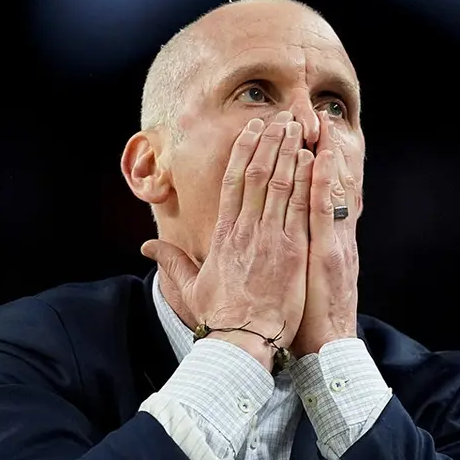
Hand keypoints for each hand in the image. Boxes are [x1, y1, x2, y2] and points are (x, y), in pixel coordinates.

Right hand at [141, 111, 314, 370]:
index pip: (233, 183)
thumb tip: (146, 246)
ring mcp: (270, 237)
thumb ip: (170, 261)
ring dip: (289, 151)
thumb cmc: (219, 317)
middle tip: (281, 118)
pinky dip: (306, 179)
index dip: (244, 152)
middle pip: (258, 174)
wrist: (242, 341)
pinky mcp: (292, 250)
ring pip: (280, 183)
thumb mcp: (188, 286)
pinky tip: (312, 159)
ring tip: (296, 127)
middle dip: (270, 142)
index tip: (253, 131)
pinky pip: (300, 206)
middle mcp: (246, 229)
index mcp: (223, 235)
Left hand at [293, 122, 360, 355]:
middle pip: (322, 185)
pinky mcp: (328, 252)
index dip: (308, 168)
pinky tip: (320, 156)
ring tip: (319, 122)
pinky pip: (326, 209)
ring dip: (323, 153)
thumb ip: (285, 264)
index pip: (314, 197)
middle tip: (312, 117)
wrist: (326, 350)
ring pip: (328, 188)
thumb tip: (269, 249)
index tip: (301, 140)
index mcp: (319, 244)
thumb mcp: (297, 288)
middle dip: (317, 150)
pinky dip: (324, 181)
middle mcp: (329, 238)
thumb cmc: (304, 324)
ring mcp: (331, 242)